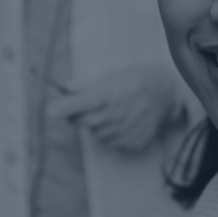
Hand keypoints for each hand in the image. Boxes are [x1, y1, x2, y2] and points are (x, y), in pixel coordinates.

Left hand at [47, 65, 181, 150]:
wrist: (166, 92)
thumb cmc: (133, 80)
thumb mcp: (111, 76)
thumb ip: (86, 84)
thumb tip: (64, 89)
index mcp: (116, 92)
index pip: (88, 101)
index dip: (69, 106)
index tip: (51, 109)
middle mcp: (123, 112)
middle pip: (85, 121)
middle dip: (77, 115)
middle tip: (83, 105)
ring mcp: (130, 129)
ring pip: (96, 133)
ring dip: (94, 123)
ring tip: (109, 109)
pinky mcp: (135, 141)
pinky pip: (110, 141)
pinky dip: (108, 131)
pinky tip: (120, 120)